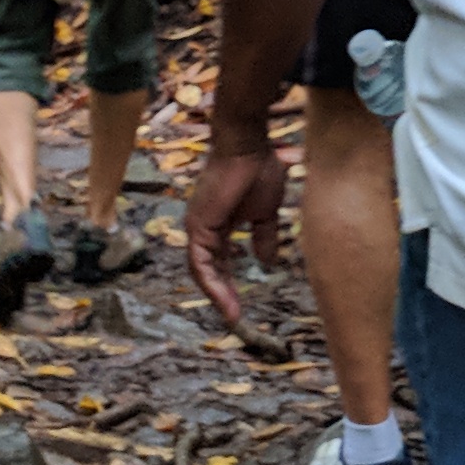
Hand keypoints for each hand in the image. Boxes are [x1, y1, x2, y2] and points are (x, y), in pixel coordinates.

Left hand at [184, 137, 288, 329]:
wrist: (248, 146)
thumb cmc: (257, 170)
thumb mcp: (265, 213)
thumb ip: (263, 237)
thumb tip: (267, 262)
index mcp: (216, 225)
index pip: (218, 262)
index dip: (228, 283)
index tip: (241, 305)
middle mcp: (202, 228)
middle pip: (208, 270)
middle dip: (222, 295)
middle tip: (235, 318)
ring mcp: (197, 227)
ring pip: (202, 271)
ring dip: (217, 295)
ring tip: (232, 316)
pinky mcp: (199, 226)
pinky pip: (202, 262)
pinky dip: (212, 283)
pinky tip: (226, 299)